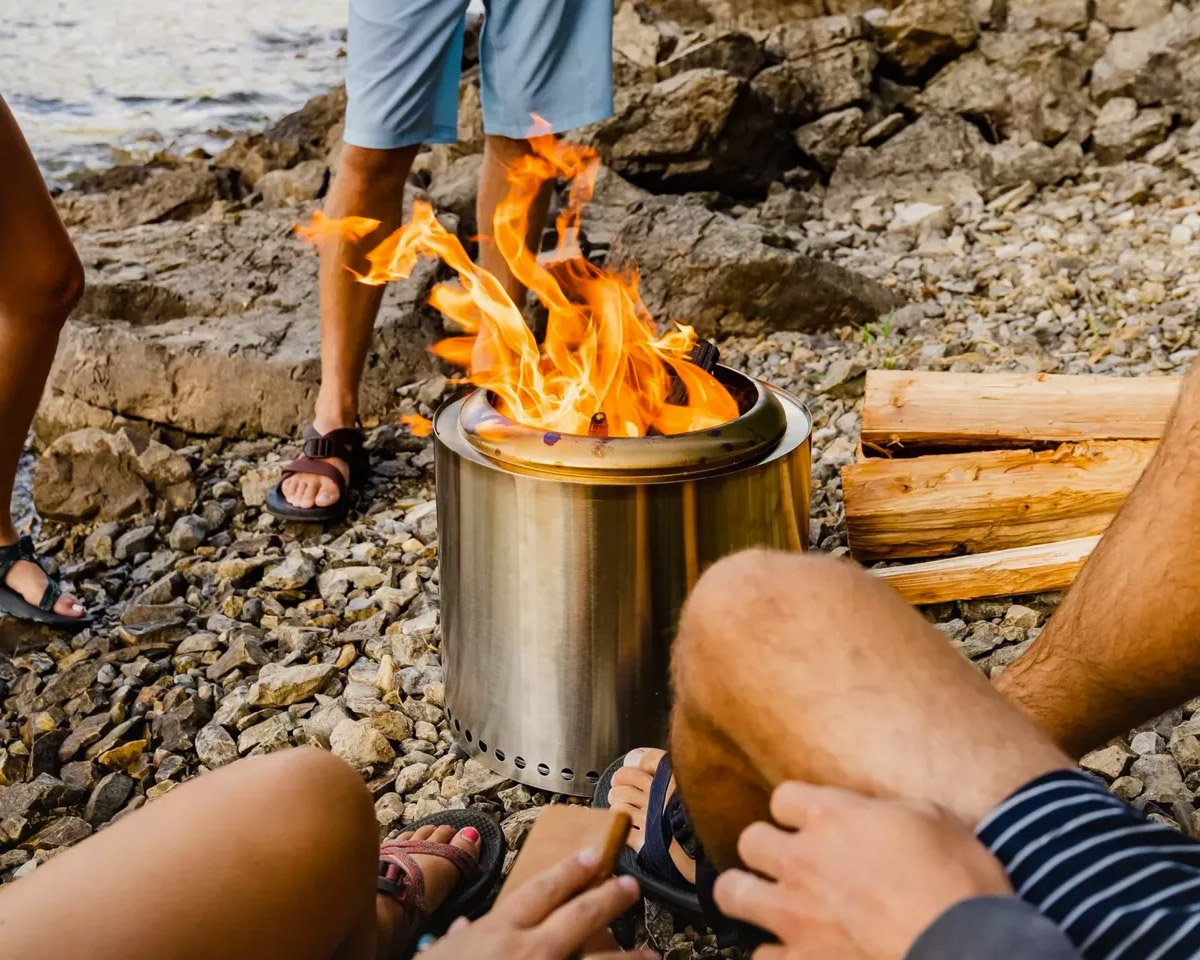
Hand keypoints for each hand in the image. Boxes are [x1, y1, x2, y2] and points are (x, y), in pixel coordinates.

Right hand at [421, 848, 658, 959]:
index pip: (539, 891)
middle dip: (608, 899)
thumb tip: (466, 927)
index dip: (568, 870)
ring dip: (626, 959)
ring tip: (651, 956)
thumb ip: (456, 941)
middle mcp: (527, 950)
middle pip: (577, 917)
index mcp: (498, 931)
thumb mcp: (437, 958)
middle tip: (632, 885)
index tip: (592, 855)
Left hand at [713, 782, 1012, 959]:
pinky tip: (791, 953)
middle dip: (766, 851)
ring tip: (766, 906)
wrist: (965, 947)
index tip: (811, 824)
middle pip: (750, 841)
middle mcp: (802, 859)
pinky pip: (760, 956)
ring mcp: (794, 912)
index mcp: (833, 816)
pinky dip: (774, 954)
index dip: (797, 811)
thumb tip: (881, 815)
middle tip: (788, 865)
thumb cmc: (960, 882)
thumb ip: (890, 811)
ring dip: (747, 896)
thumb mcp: (934, 820)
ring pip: (732, 893)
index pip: (784, 797)